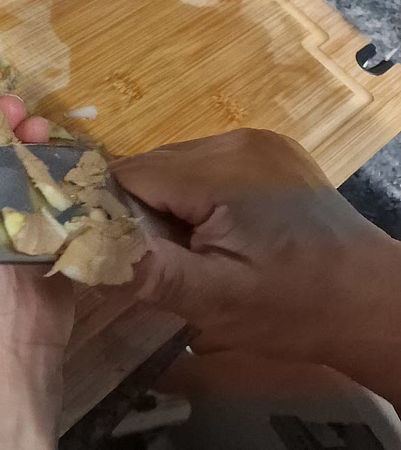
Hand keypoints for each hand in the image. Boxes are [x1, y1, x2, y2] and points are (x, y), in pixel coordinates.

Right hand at [112, 129, 400, 377]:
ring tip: (198, 251)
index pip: (129, 175)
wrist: (373, 302)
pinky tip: (221, 233)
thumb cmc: (293, 308)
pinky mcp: (270, 151)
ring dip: (169, 205)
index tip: (119, 254)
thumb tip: (78, 251)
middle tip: (167, 262)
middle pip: (151, 167)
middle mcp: (236, 141)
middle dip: (143, 212)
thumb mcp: (213, 302)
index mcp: (221, 172)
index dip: (112, 214)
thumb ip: (147, 271)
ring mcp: (257, 141)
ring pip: (175, 165)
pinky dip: (198, 196)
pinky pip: (207, 165)